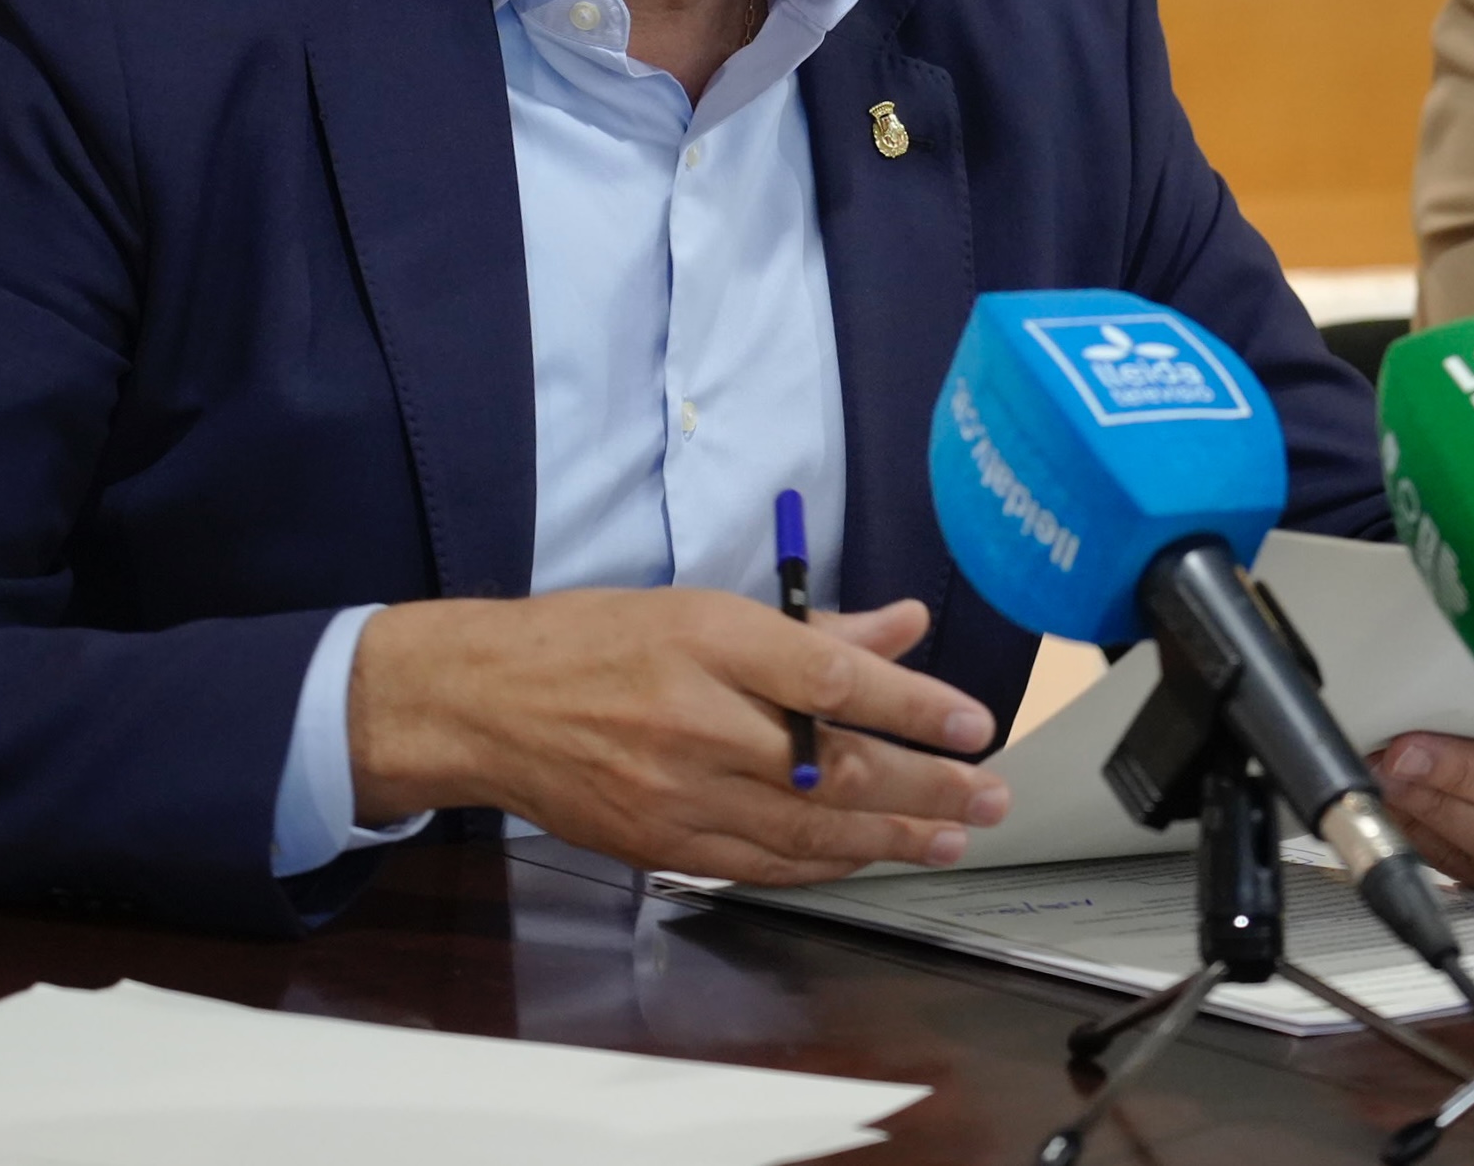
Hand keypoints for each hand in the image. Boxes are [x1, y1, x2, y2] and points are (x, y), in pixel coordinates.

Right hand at [347, 589, 1007, 883]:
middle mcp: (696, 720)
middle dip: (924, 787)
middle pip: (831, 764)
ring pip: (805, 826)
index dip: (913, 707)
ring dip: (890, 836)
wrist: (486, 703)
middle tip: (988, 795)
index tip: (973, 725)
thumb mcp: (706, 609)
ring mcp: (675, 791)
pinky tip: (870, 854)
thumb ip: (814, 626)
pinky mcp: (660, 843)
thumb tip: (905, 627)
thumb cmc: (597, 642)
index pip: (832, 678)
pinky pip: (761, 863)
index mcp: (710, 641)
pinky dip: (824, 862)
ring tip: (953, 836)